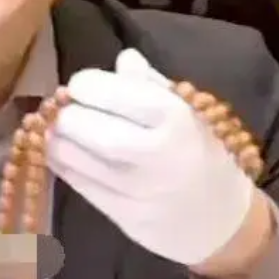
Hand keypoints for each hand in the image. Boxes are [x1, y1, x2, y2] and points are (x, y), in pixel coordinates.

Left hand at [47, 49, 254, 265]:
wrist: (223, 219)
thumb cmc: (202, 152)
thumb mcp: (189, 110)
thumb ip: (152, 84)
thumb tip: (123, 59)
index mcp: (172, 116)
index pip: (105, 91)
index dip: (83, 84)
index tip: (81, 86)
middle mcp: (152, 152)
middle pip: (79, 125)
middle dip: (64, 113)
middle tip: (65, 110)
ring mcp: (135, 189)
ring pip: (69, 156)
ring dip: (56, 138)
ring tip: (60, 130)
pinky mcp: (122, 217)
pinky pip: (77, 184)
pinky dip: (62, 164)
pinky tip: (65, 154)